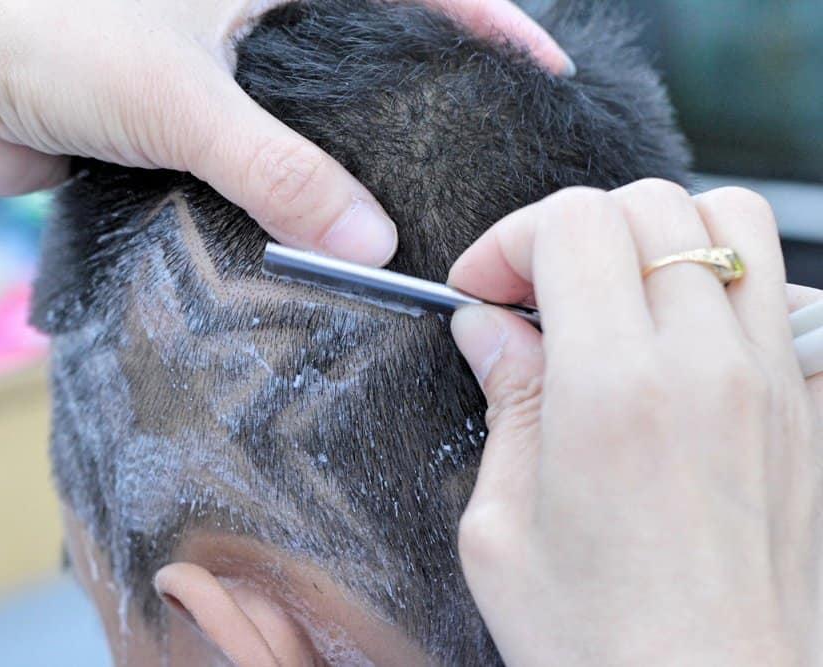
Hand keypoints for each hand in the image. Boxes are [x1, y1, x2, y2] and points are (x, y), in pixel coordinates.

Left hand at [0, 0, 571, 259]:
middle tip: (487, 147)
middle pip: (374, 48)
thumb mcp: (184, 97)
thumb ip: (280, 168)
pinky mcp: (197, 123)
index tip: (541, 66)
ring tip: (421, 203)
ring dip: (361, 156)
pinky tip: (328, 231)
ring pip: (322, 114)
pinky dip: (300, 192)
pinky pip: (270, 159)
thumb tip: (368, 240)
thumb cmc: (50, 38)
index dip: (485, 17)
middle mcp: (257, 13)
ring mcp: (229, 69)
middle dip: (432, 88)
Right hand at [448, 180, 820, 665]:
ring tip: (613, 297)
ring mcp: (771, 384)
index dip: (510, 240)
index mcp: (615, 394)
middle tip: (534, 296)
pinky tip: (682, 337)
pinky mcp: (807, 411)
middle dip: (571, 231)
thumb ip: (505, 404)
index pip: (573, 224)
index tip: (484, 291)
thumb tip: (488, 329)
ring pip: (729, 222)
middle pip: (646, 206)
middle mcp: (706, 370)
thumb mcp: (502, 528)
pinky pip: (783, 291)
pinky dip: (726, 282)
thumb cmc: (602, 644)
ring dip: (657, 236)